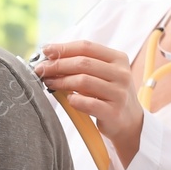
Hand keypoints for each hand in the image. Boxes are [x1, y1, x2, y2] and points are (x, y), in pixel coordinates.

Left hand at [33, 40, 144, 167]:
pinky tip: (67, 99)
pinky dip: (73, 100)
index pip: (87, 47)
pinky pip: (87, 103)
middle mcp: (121, 74)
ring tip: (49, 83)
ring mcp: (119, 93)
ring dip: (61, 81)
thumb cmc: (109, 94)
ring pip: (83, 81)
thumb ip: (83, 64)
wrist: (129, 122)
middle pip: (83, 63)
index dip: (64, 47)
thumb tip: (51, 56)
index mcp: (118, 59)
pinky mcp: (113, 112)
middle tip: (42, 69)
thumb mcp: (102, 74)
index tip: (45, 50)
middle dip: (58, 65)